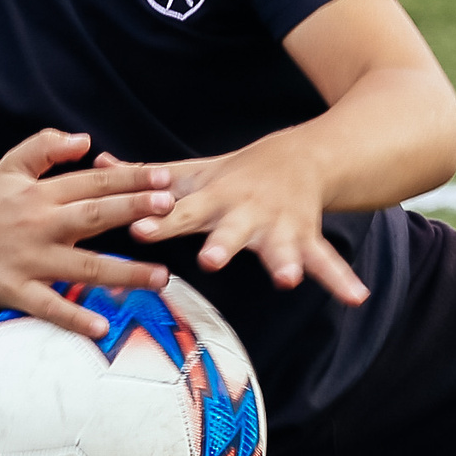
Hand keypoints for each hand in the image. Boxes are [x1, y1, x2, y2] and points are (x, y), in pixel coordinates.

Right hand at [0, 130, 172, 336]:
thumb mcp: (6, 169)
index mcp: (39, 194)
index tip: (165, 176)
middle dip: (134, 211)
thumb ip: (44, 147)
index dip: (130, 177)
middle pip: (94, 216)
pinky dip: (74, 317)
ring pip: (83, 266)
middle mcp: (38, 224)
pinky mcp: (14, 291)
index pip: (92, 181)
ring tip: (161, 277)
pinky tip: (101, 327)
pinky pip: (49, 306)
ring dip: (123, 271)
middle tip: (171, 208)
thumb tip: (85, 139)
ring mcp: (28, 260)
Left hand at [110, 137, 369, 302]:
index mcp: (213, 200)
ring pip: (279, 246)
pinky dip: (341, 279)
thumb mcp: (193, 173)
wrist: (300, 157)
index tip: (139, 229)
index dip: (159, 220)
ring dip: (283, 262)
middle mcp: (245, 213)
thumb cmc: (234, 175)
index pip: (178, 211)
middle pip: (230, 231)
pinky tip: (357, 298)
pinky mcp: (306, 238)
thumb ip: (146, 174)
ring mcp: (278, 227)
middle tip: (212, 260)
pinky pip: (326, 261)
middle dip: (222, 245)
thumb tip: (98, 162)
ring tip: (286, 280)